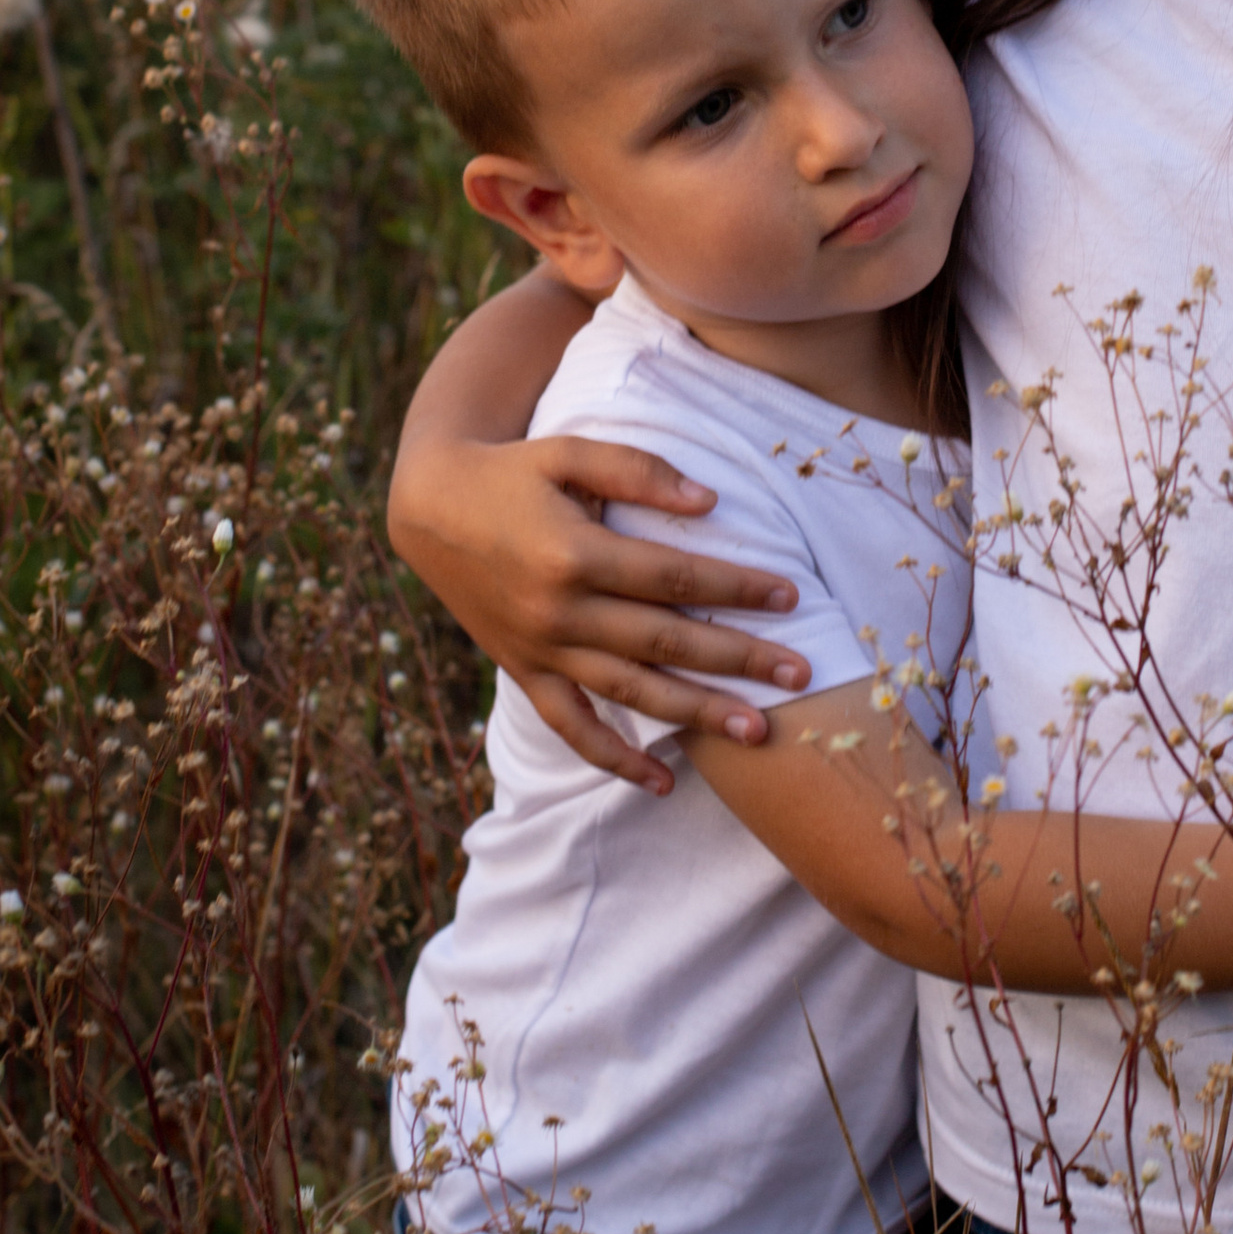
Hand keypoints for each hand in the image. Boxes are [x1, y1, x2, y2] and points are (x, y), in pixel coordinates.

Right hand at [388, 430, 808, 794]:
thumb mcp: (568, 451)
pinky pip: (572, 728)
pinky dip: (615, 761)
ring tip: (758, 730)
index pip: (674, 577)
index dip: (735, 586)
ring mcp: (541, 651)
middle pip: (665, 642)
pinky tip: (663, 782)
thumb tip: (710, 502)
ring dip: (698, 714)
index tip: (791, 594)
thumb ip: (639, 470)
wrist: (429, 507)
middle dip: (738, 658)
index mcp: (575, 553)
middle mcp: (559, 612)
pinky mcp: (525, 673)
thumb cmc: (511, 471)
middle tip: (803, 672)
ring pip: (631, 693)